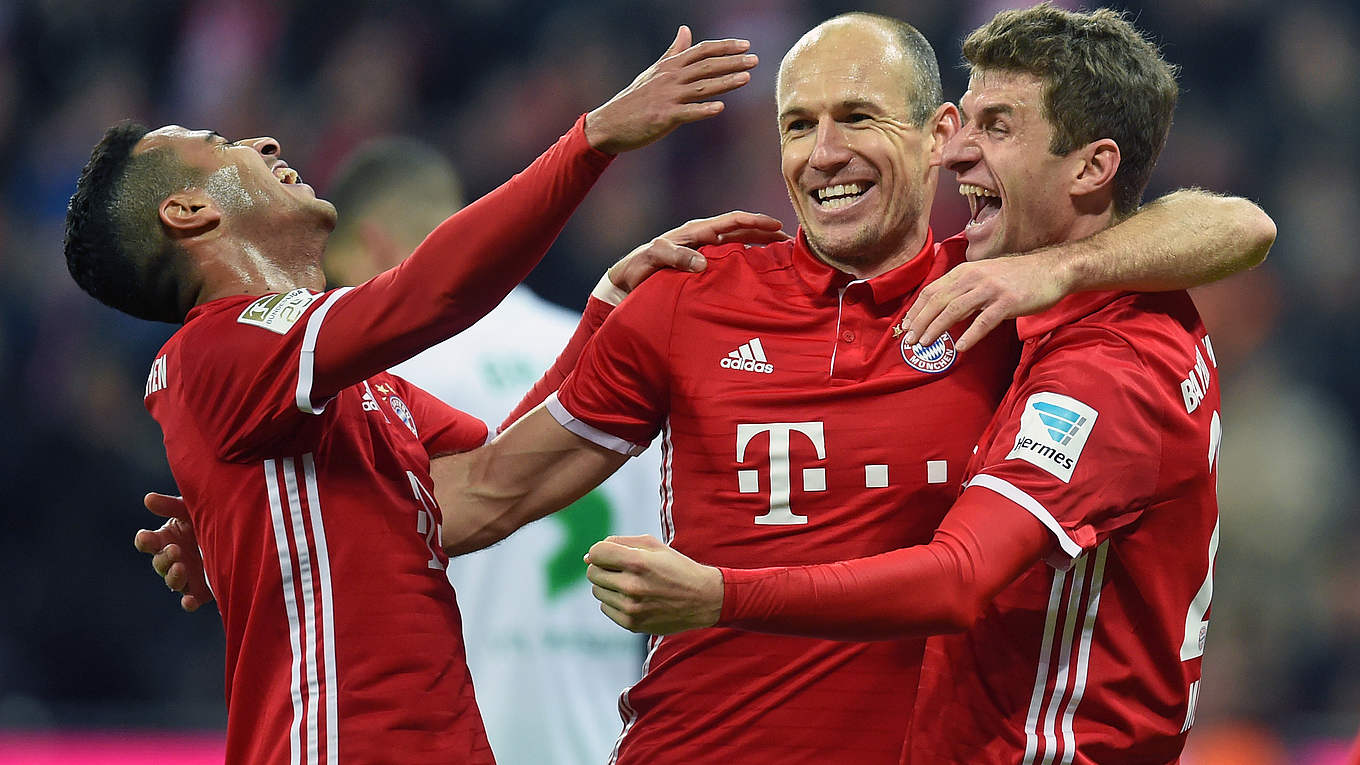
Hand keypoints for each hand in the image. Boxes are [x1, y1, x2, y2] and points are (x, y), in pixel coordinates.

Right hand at [133, 492, 212, 612]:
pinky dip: (188, 602)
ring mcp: (187, 575)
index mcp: (167, 538)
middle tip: (175, 550)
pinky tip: (190, 601)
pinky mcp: (201, 590)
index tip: (148, 537)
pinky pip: (191, 600)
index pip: (147, 542)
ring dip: (174, 576)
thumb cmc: (212, 517)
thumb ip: (172, 505)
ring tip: (181, 567)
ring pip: (173, 582)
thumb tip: (148, 498)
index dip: (145, 540)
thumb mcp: (193, 509)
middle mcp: (173, 559)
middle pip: (159, 563)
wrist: (242, 531)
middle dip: (164, 558)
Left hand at [584, 534, 722, 634]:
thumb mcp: (654, 546)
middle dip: (602, 567)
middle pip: (593, 573)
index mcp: (638, 562)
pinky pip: (606, 608)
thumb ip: (620, 543)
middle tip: (622, 568)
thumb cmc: (677, 568)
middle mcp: (632, 586)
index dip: (599, 551)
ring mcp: (631, 608)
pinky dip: (614, 601)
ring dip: (609, 585)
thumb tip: (589, 555)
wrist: (703, 599)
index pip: (596, 553)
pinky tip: (634, 598)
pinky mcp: (632, 624)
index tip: (610, 554)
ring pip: (597, 591)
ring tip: (630, 583)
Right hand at [585, 26, 755, 153]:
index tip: (746, 45)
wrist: (609, 124)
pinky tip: (720, 108)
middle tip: (754, 59)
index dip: (724, 47)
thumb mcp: (654, 72)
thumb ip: (673, 52)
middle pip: (705, 66)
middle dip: (732, 62)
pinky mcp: (663, 118)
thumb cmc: (634, 99)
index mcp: (669, 66)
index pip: (701, 50)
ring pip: (701, 87)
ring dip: (725, 82)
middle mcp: (670, 78)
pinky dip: (704, 109)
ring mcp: (667, 98)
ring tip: (746, 78)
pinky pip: (687, 112)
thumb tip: (685, 29)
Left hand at [606, 211, 787, 292]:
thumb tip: (704, 263)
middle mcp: (704, 240)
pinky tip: (759, 273)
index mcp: (696, 232)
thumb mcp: (654, 258)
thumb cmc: (638, 268)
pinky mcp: (703, 268)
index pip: (732, 221)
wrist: (626, 282)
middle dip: (766, 234)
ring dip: (761, 248)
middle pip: (742, 232)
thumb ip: (676, 257)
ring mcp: (705, 253)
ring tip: (783, 256)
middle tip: (792, 242)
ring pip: (740, 246)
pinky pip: (731, 261)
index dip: (755, 222)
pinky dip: (747, 262)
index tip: (777, 225)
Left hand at [902, 251, 1069, 351]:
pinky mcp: (1007, 302)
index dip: (916, 310)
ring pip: (955, 310)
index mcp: (965, 271)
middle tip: (909, 340)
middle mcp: (974, 277)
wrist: (1052, 269)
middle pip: (938, 301)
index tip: (905, 326)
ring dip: (936, 328)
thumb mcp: (985, 275)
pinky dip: (969, 335)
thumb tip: (941, 307)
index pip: (931, 290)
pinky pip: (983, 321)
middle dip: (920, 322)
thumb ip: (964, 288)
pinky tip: (960, 347)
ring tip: (925, 344)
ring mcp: (991, 289)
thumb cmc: (1017, 276)